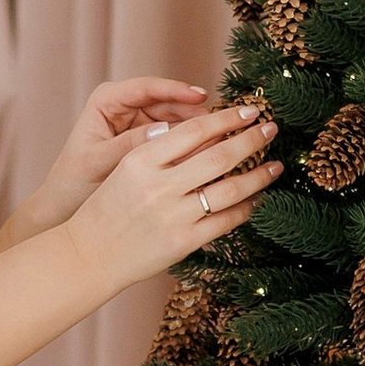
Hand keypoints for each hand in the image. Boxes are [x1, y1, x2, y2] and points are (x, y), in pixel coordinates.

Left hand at [18, 78, 208, 233]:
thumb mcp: (99, 162)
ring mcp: (138, 120)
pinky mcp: (148, 138)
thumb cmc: (74, 181)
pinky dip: (191, 142)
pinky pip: (175, 135)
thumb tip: (165, 131)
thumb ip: (129, 145)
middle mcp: (125, 105)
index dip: (175, 90)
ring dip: (197, 127)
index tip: (200, 97)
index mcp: (106, 100)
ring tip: (224, 136)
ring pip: (175, 117)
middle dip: (193, 110)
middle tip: (223, 121)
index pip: (146, 87)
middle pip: (167, 100)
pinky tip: (211, 151)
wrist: (66, 203)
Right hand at [63, 98, 280, 294]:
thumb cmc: (108, 208)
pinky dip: (246, 208)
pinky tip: (257, 199)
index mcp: (142, 161)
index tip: (249, 111)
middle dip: (251, 139)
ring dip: (259, 176)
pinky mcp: (182, 243)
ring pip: (230, 189)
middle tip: (271, 129)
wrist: (89, 254)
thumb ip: (162, 151)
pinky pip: (225, 221)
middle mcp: (158, 186)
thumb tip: (209, 132)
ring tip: (275, 166)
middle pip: (219, 156)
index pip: (194, 130)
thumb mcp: (126, 169)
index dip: (227, 118)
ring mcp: (172, 216)